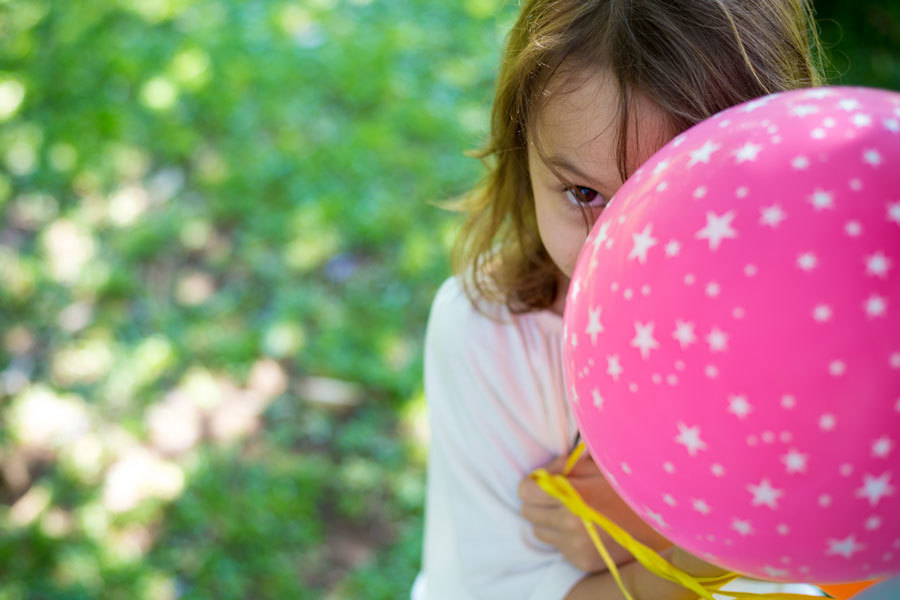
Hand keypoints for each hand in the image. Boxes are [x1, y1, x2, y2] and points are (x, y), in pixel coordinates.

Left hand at [518, 451, 671, 572]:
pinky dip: (564, 536)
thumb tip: (541, 473)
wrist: (662, 522)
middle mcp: (569, 525)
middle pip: (528, 513)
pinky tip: (586, 526)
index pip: (525, 492)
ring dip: (549, 520)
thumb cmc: (630, 486)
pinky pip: (558, 547)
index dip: (532, 484)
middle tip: (556, 495)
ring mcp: (576, 546)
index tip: (542, 481)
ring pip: (540, 531)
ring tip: (572, 511)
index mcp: (572, 497)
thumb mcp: (598, 465)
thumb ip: (564, 466)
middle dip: (538, 501)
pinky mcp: (582, 561)